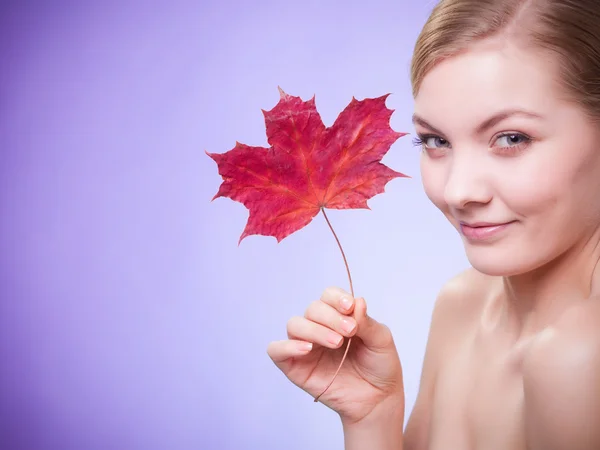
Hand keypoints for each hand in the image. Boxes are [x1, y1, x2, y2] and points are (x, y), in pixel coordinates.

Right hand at [267, 287, 403, 423]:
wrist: (378, 400)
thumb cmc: (379, 366)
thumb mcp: (381, 340)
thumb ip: (367, 321)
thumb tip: (357, 300)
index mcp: (338, 316)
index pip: (328, 296)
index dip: (336, 298)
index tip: (349, 307)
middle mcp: (319, 327)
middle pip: (312, 309)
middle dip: (331, 317)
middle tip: (350, 331)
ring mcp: (305, 347)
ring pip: (294, 325)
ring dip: (315, 330)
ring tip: (337, 343)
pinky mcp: (294, 367)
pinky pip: (276, 350)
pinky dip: (287, 346)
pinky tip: (307, 349)